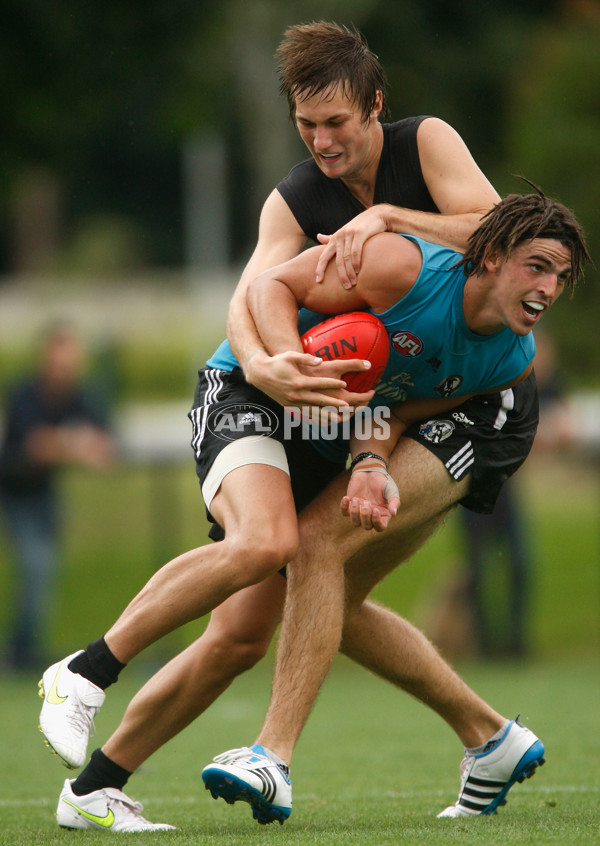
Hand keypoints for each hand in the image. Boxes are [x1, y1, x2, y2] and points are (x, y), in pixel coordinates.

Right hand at [246, 350, 373, 411]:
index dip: (332, 383)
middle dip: (334, 403)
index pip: (319, 383)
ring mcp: (292, 402)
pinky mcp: (289, 407)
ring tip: (340, 419)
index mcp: (298, 381)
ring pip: (313, 411)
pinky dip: (315, 419)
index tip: (344, 384)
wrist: (260, 374)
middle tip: (348, 406)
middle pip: (319, 399)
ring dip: (327, 415)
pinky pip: (305, 415)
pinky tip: (324, 423)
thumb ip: (306, 358)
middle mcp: (296, 394)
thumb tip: (320, 360)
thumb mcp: (290, 356)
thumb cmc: (276, 362)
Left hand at [315, 207, 389, 288]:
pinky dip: (356, 262)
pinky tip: (358, 271)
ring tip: (352, 283)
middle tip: (346, 287)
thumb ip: (332, 238)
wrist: (377, 215)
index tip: (319, 281)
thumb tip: (318, 237)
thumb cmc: (360, 227)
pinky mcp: (359, 232)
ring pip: (346, 258)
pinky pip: (355, 251)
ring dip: (350, 272)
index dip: (320, 269)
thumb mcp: (345, 232)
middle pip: (337, 260)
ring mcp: (349, 234)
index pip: (323, 256)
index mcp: (334, 238)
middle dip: (341, 275)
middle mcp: (340, 236)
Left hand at [340, 464, 399, 531]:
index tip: (375, 510)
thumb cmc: (383, 482)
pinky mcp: (350, 505)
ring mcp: (360, 512)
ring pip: (355, 523)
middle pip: (367, 526)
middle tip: (366, 502)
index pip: (380, 527)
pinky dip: (344, 507)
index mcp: (383, 515)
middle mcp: (371, 516)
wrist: (370, 471)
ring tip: (356, 499)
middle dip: (365, 516)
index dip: (377, 522)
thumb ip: (394, 501)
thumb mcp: (391, 490)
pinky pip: (345, 513)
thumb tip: (394, 513)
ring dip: (354, 513)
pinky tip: (347, 498)